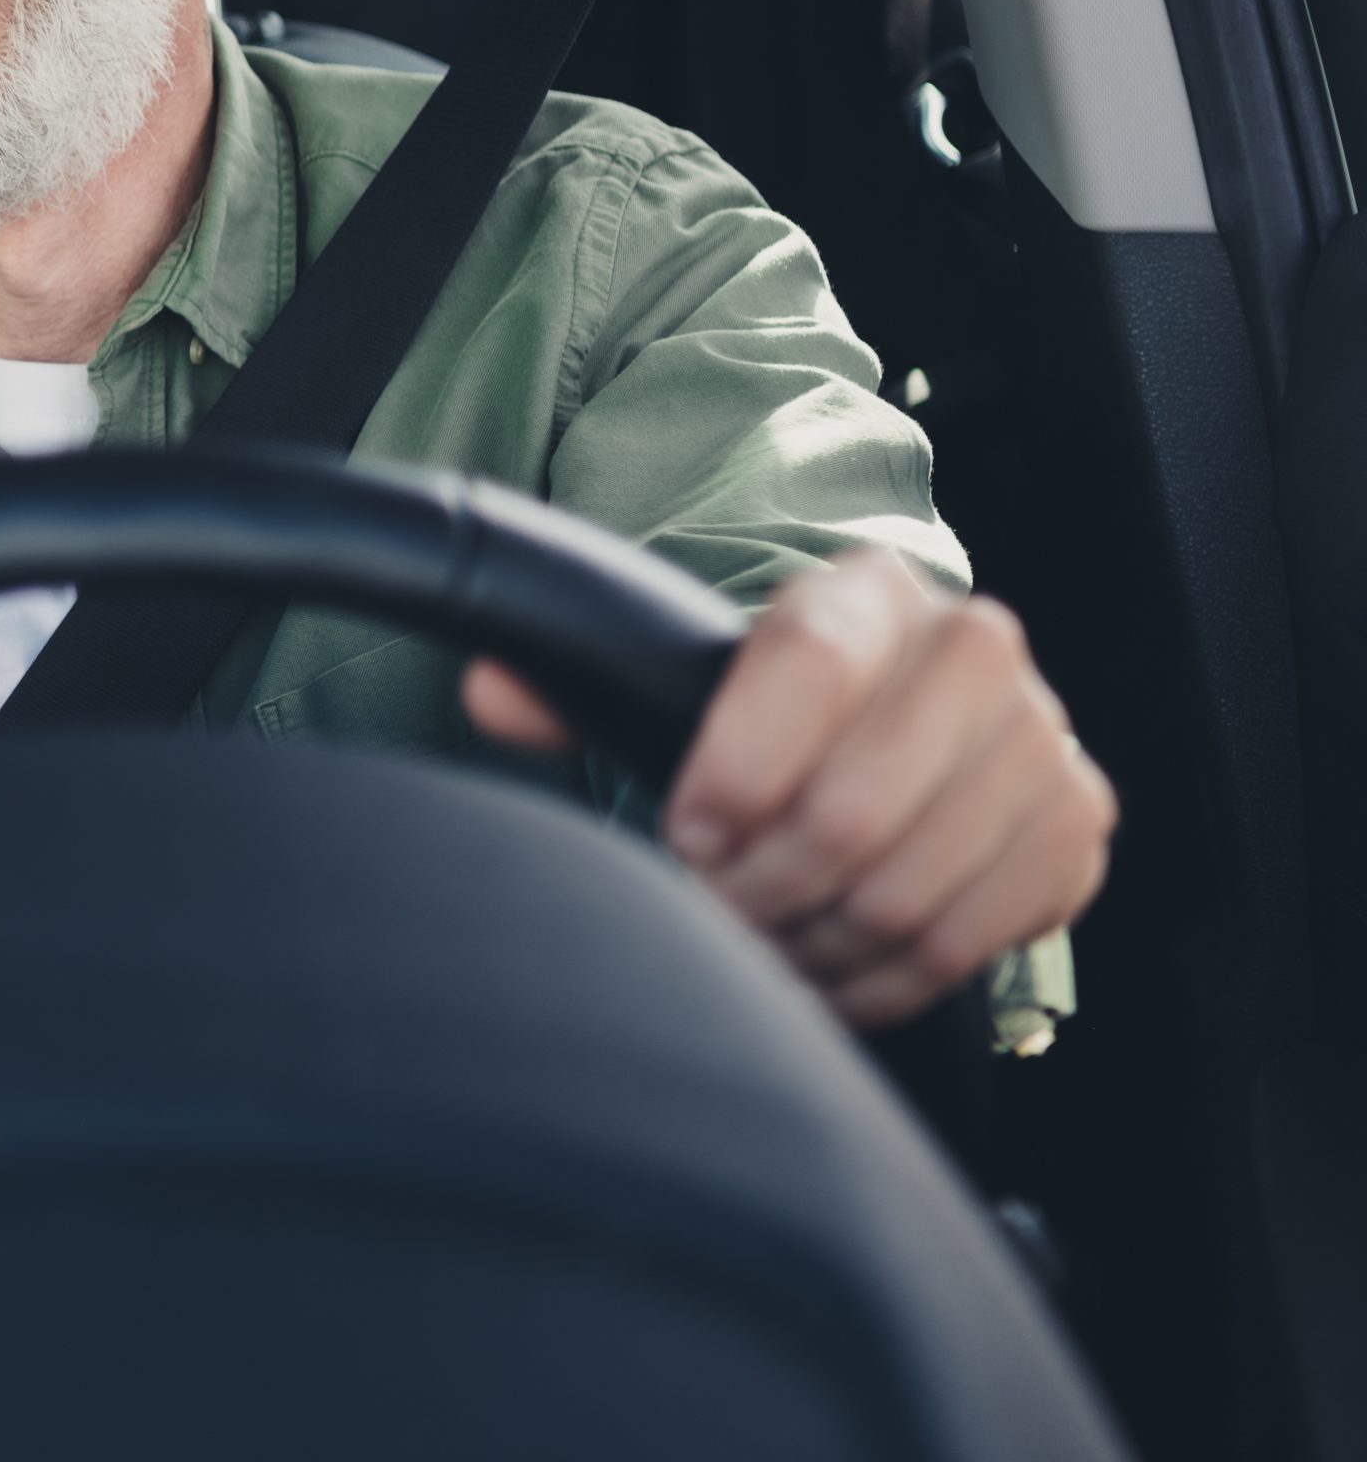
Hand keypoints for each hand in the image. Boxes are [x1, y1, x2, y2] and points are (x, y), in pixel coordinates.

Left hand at [462, 550, 1113, 1026]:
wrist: (896, 723)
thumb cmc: (770, 710)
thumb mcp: (678, 681)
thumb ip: (579, 687)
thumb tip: (492, 690)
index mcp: (868, 592)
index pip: (805, 665)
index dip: (733, 765)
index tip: (687, 829)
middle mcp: (975, 649)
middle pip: (856, 802)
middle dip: (760, 881)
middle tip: (712, 905)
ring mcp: (1039, 742)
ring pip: (909, 887)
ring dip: (814, 939)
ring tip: (760, 940)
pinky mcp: (1075, 829)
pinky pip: (973, 938)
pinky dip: (884, 976)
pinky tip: (827, 964)